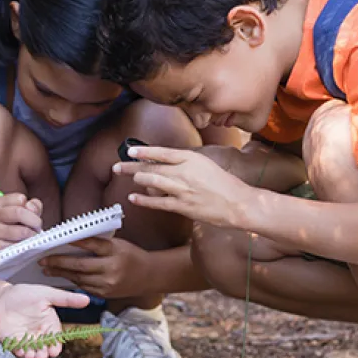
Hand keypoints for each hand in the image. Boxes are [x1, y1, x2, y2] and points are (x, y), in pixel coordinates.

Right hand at [0, 193, 42, 255]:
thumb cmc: (12, 226)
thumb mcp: (21, 211)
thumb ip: (33, 205)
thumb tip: (31, 207)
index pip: (20, 199)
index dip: (31, 207)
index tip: (33, 214)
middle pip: (19, 213)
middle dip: (35, 221)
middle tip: (38, 227)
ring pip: (22, 231)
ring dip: (33, 235)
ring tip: (32, 236)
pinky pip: (20, 246)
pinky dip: (27, 246)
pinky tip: (24, 245)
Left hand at [0, 283, 89, 357]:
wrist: (0, 296)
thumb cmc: (25, 294)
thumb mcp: (47, 294)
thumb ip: (66, 299)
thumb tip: (87, 299)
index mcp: (49, 325)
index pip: (55, 339)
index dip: (55, 346)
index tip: (54, 350)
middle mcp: (38, 335)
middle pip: (43, 349)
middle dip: (43, 354)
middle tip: (41, 355)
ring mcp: (25, 340)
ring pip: (31, 352)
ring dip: (32, 355)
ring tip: (31, 355)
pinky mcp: (11, 342)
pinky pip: (17, 350)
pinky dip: (19, 352)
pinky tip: (20, 351)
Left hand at [39, 237, 149, 297]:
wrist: (150, 275)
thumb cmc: (131, 255)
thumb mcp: (118, 244)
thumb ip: (98, 244)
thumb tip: (71, 241)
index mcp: (115, 251)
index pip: (91, 244)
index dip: (73, 241)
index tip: (57, 239)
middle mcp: (111, 268)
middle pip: (80, 265)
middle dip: (59, 263)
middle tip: (42, 260)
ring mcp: (108, 283)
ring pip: (79, 278)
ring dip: (61, 273)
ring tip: (47, 269)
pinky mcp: (106, 293)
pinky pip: (84, 287)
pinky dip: (72, 281)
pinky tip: (61, 276)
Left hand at [113, 146, 254, 228]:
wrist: (239, 203)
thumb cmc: (225, 185)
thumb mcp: (206, 165)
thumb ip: (187, 163)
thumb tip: (167, 165)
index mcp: (192, 158)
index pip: (162, 152)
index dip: (144, 151)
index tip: (131, 151)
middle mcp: (185, 171)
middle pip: (152, 167)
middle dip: (132, 167)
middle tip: (118, 167)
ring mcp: (183, 189)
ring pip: (153, 182)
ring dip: (137, 179)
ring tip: (127, 177)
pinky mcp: (183, 206)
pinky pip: (158, 202)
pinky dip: (143, 200)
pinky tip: (133, 198)